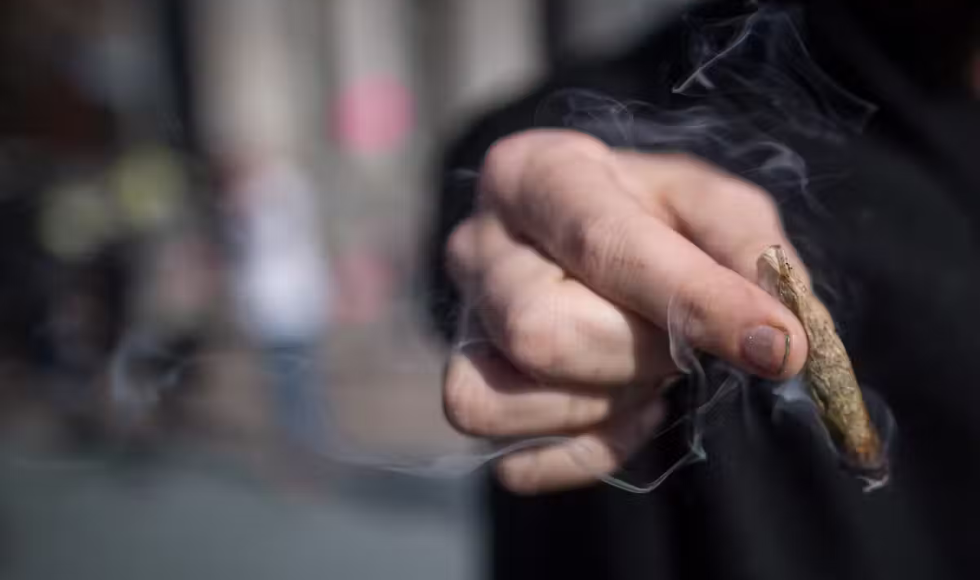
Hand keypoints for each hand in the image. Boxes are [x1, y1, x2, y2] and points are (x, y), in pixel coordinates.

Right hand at [443, 129, 808, 494]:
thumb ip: (745, 246)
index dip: (692, 299)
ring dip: (608, 402)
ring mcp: (462, 325)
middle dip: (639, 355)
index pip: (599, 242)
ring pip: (511, 400)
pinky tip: (619, 409)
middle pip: (543, 333)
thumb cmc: (649, 213)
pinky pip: (512, 460)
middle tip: (683, 340)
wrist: (579, 234)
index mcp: (536, 175)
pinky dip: (583, 452)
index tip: (777, 344)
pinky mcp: (466, 390)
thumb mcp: (707, 200)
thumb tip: (779, 332)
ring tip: (643, 364)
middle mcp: (477, 246)